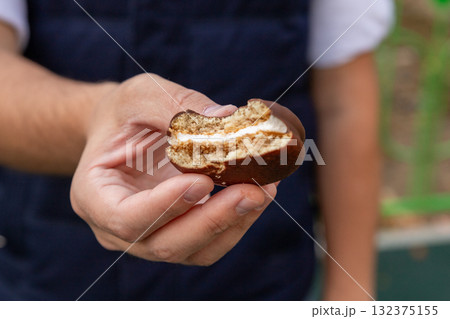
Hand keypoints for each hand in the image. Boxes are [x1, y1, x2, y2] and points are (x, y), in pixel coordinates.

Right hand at [70, 73, 276, 265]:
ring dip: (233, 223)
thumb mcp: (139, 96)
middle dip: (213, 220)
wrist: (124, 131)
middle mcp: (118, 228)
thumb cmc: (124, 114)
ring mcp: (150, 237)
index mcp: (95, 195)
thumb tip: (226, 118)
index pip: (126, 218)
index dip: (165, 207)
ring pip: (194, 250)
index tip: (203, 181)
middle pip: (165, 243)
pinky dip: (237, 223)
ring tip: (264, 189)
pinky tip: (257, 194)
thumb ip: (174, 105)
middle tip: (252, 190)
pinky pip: (209, 243)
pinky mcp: (178, 233)